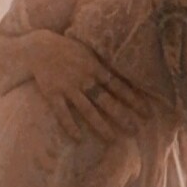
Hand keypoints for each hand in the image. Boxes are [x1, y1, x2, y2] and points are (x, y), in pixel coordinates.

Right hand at [25, 29, 149, 141]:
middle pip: (107, 101)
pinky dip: (70, 125)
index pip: (119, 86)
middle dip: (122, 116)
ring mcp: (69, 88)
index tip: (146, 112)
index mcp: (95, 68)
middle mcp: (85, 80)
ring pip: (88, 110)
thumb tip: (121, 72)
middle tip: (135, 130)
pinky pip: (62, 113)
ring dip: (101, 125)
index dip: (133, 100)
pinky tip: (78, 138)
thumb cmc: (67, 47)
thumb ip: (102, 64)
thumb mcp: (89, 51)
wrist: (40, 47)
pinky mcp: (53, 94)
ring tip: (113, 139)